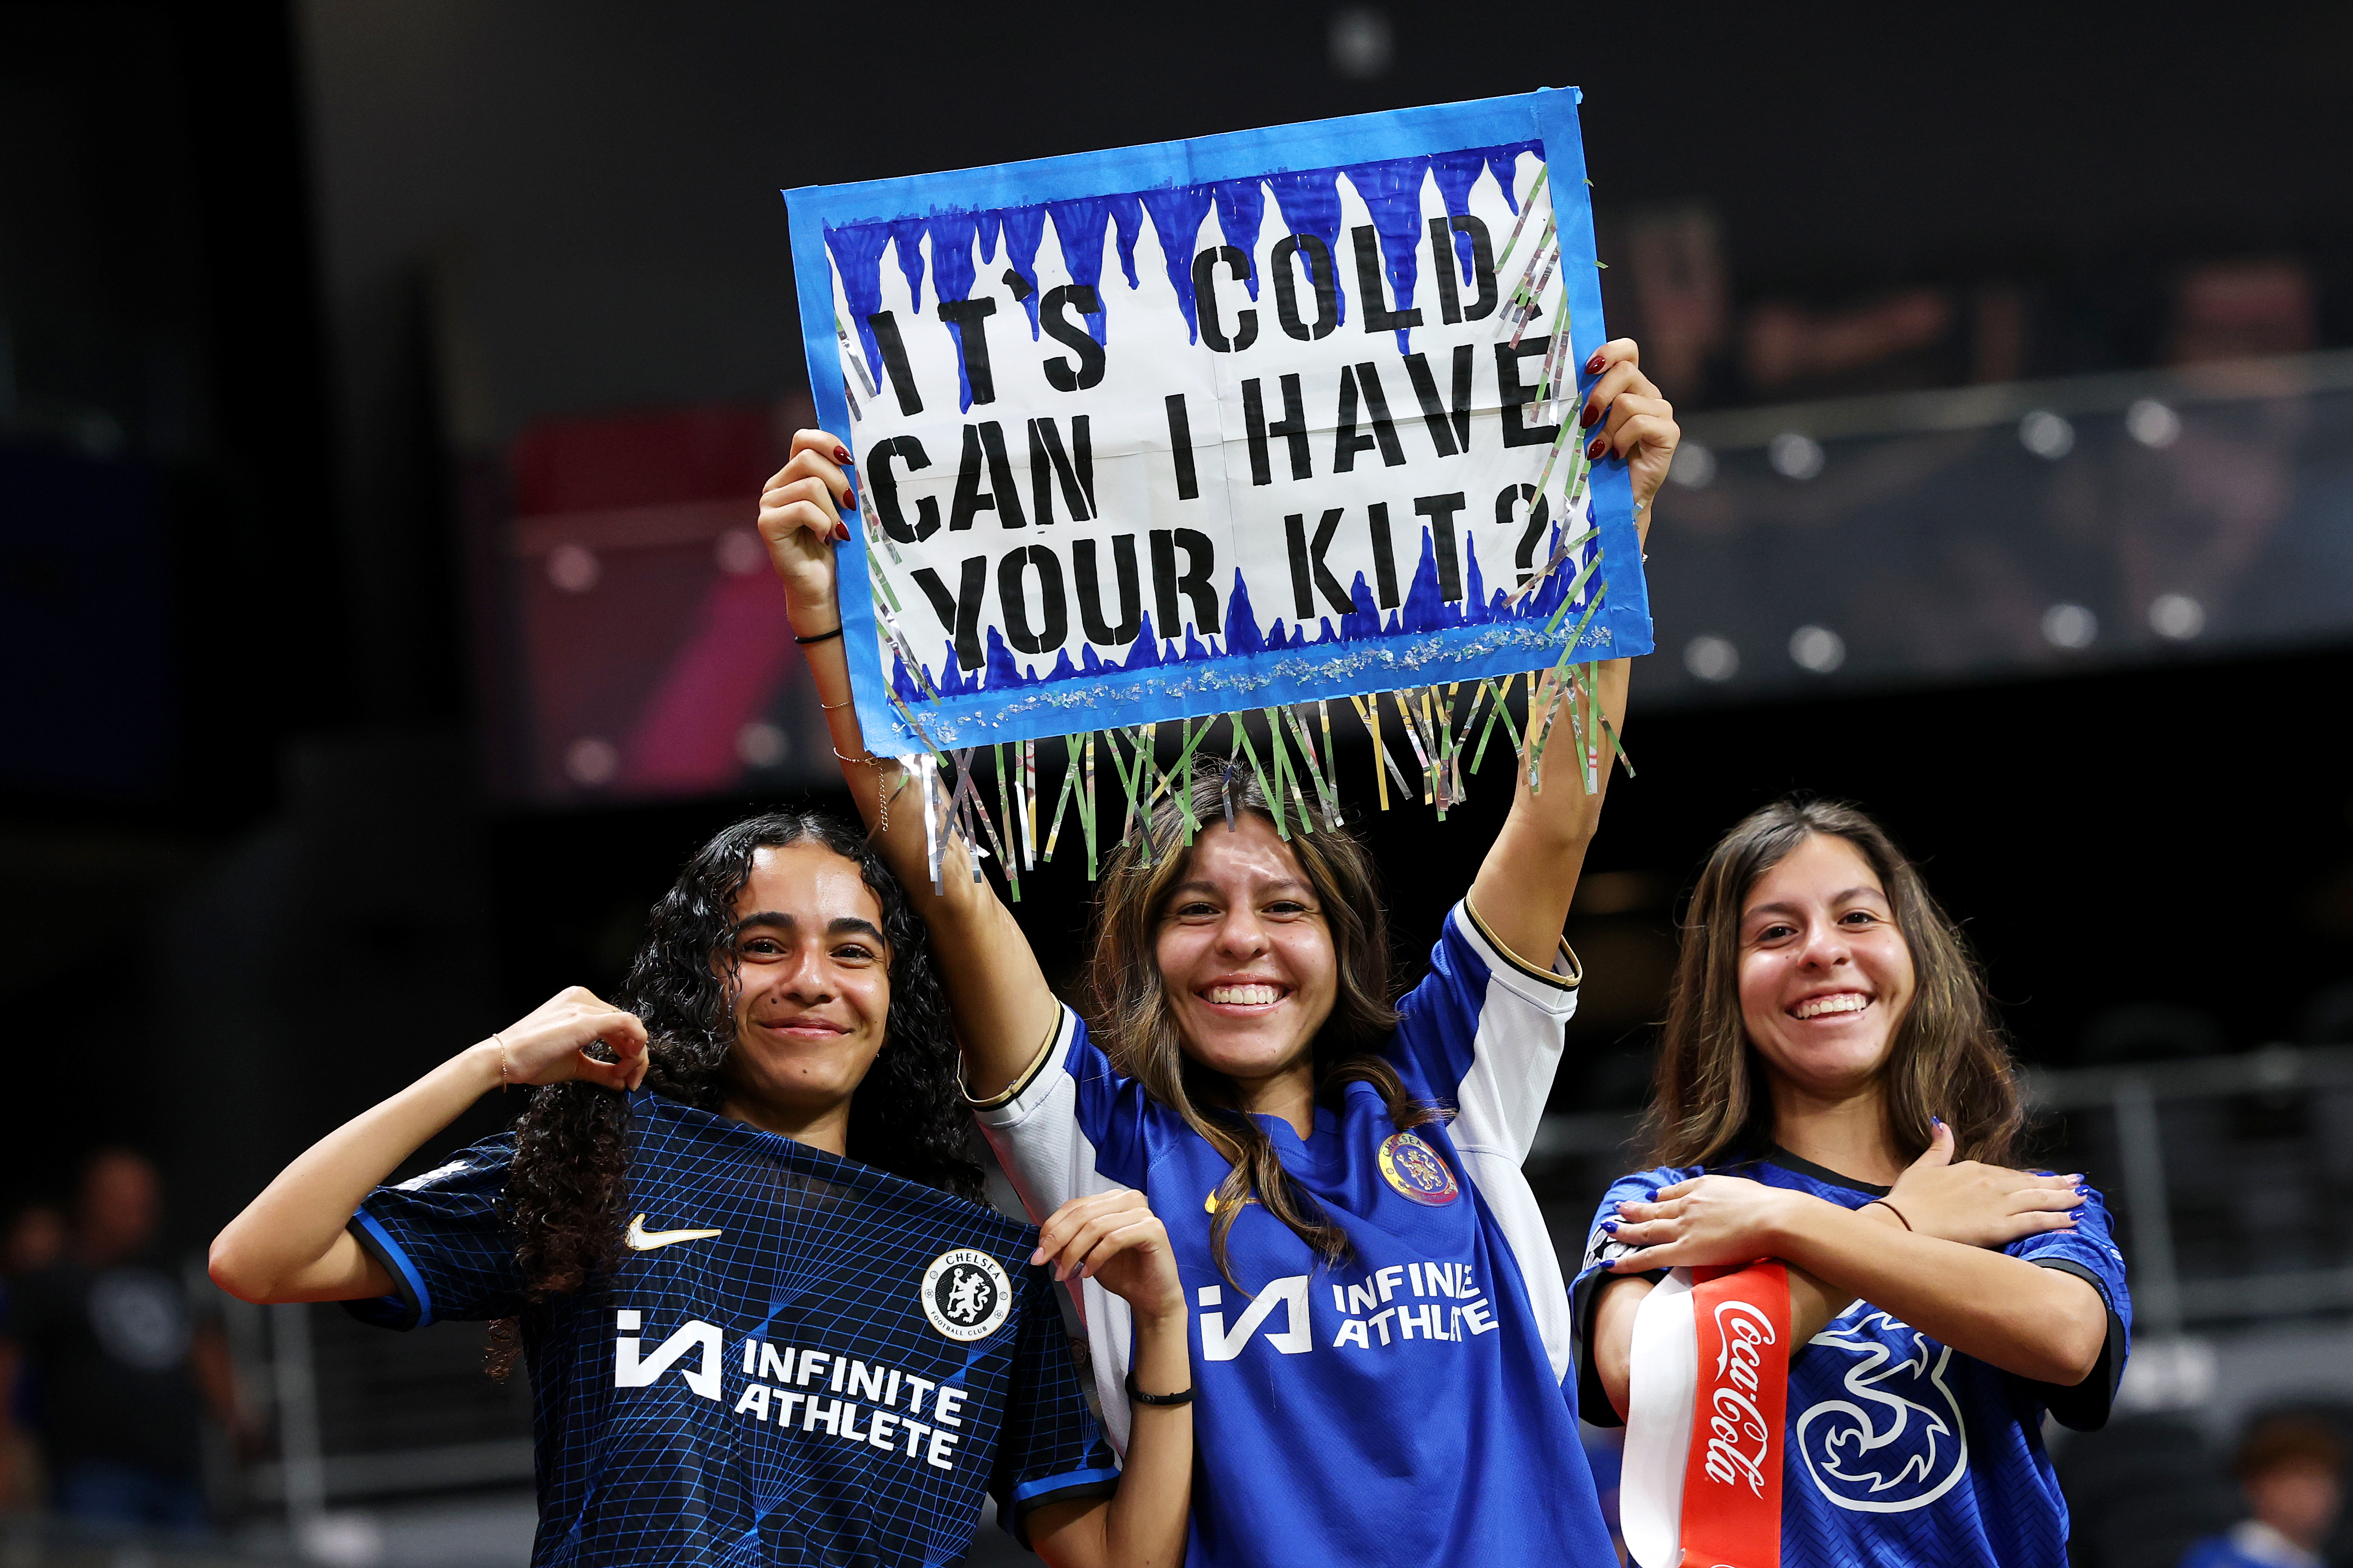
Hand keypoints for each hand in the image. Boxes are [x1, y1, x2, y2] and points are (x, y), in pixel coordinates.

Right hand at [489, 986, 648, 1091]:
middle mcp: (583, 998)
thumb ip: (600, 1070)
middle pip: (627, 1025)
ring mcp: (584, 1005)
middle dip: (635, 1056)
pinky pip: (627, 1024)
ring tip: (625, 1077)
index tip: (626, 1076)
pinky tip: (629, 1063)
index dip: (629, 1051)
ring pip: (630, 1025)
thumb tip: (622, 1081)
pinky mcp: (585, 1019)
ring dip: (635, 1055)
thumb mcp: (574, 1065)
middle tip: (632, 1080)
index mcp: (579, 1003)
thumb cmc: (531, 1059)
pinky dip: (636, 1045)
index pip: (618, 1024)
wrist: (503, 1059)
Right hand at [757, 429, 854, 620]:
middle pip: (808, 458)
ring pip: (810, 485)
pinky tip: (825, 538)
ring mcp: (769, 504)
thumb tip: (855, 456)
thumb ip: (842, 480)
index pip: (803, 439)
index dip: (828, 442)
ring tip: (837, 530)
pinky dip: (823, 523)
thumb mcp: (844, 506)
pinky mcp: (767, 523)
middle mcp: (777, 485)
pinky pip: (803, 508)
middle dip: (839, 481)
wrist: (824, 587)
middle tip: (850, 506)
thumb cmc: (837, 547)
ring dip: (833, 510)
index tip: (850, 462)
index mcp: (794, 475)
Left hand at [1031, 1190, 1183, 1322]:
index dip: (1052, 1227)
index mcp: (1112, 1200)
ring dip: (1074, 1253)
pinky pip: (1113, 1240)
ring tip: (1066, 1273)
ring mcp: (1143, 1212)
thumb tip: (1044, 1242)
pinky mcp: (1153, 1229)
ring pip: (1095, 1226)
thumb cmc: (1123, 1273)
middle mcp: (1129, 1199)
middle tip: (1043, 1261)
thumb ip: (1071, 1242)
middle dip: (1057, 1239)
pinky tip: (1088, 1274)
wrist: (1151, 1297)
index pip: (1075, 1206)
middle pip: (1082, 1214)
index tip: (1038, 1251)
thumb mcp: (1088, 1254)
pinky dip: (1095, 1258)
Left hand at [1579, 338, 1675, 540]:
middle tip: (1586, 421)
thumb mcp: (1587, 425)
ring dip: (1607, 428)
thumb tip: (1563, 384)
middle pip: (1625, 370)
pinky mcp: (1669, 432)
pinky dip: (1622, 439)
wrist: (1617, 497)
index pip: (1628, 350)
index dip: (1609, 351)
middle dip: (1598, 395)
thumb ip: (1584, 401)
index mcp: (1629, 386)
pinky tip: (1616, 455)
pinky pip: (1640, 422)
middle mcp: (1648, 393)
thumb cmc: (1597, 460)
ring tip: (1599, 449)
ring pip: (1627, 401)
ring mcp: (1661, 412)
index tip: (1588, 367)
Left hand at [1603, 1173, 1804, 1271]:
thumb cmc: (1767, 1206)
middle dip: (1634, 1210)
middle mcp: (1687, 1205)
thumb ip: (1724, 1192)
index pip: (1674, 1192)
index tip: (1651, 1199)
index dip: (1660, 1197)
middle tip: (1619, 1208)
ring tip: (1608, 1228)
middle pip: (1654, 1209)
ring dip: (1624, 1229)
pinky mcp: (1685, 1250)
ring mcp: (1683, 1227)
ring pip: (1646, 1230)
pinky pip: (1649, 1256)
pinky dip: (1628, 1260)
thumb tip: (1721, 1196)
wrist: (1772, 1218)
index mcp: (1701, 1188)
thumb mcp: (1740, 1188)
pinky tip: (1611, 1262)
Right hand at [1875, 1119, 2083, 1247]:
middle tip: (2079, 1184)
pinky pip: (2035, 1221)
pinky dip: (2056, 1219)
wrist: (1902, 1223)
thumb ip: (1938, 1146)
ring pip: (2040, 1199)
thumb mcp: (1922, 1167)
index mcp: (1973, 1169)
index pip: (2010, 1174)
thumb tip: (1940, 1123)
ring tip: (2082, 1198)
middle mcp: (1991, 1183)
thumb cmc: (1907, 1199)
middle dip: (2058, 1184)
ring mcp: (1997, 1204)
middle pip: (2031, 1184)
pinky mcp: (2000, 1226)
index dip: (2031, 1177)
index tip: (2048, 1178)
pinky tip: (2072, 1220)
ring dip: (2064, 1198)